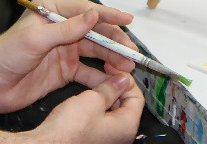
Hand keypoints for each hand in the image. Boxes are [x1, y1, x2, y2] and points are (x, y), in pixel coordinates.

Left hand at [0, 0, 139, 113]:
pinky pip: (89, 72)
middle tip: (132, 54)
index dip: (109, 16)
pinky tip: (114, 81)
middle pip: (97, 32)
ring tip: (128, 69)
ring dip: (113, 60)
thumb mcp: (35, 39)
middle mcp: (61, 26)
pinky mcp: (65, 69)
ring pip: (97, 52)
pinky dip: (103, 77)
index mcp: (52, 8)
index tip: (128, 19)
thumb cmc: (3, 55)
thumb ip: (67, 28)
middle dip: (116, 42)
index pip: (87, 10)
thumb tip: (94, 16)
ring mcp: (65, 48)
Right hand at [27, 65, 143, 143]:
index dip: (126, 79)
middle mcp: (120, 134)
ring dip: (105, 92)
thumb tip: (121, 80)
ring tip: (94, 80)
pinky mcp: (93, 135)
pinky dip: (96, 103)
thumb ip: (110, 88)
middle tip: (106, 71)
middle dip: (116, 85)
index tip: (116, 69)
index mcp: (126, 126)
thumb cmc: (69, 130)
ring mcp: (106, 136)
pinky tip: (86, 95)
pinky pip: (101, 115)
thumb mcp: (93, 101)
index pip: (137, 97)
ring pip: (112, 107)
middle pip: (126, 102)